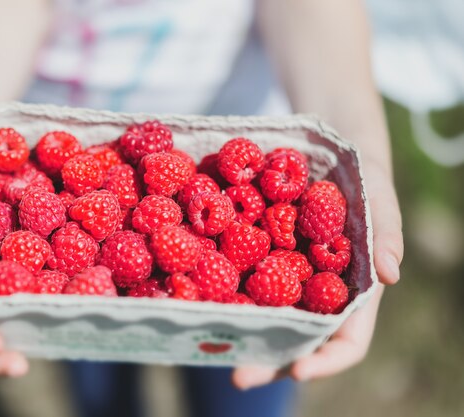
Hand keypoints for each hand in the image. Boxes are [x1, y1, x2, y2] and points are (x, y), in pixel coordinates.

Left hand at [232, 157, 402, 388]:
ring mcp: (281, 273)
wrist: (325, 145)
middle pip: (293, 337)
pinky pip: (235, 272)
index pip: (345, 338)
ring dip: (236, 331)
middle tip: (239, 376)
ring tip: (209, 343)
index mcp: (349, 289)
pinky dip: (216, 286)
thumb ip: (386, 232)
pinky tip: (193, 292)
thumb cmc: (361, 175)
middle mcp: (312, 290)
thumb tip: (393, 274)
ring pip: (260, 313)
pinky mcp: (253, 250)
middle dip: (267, 359)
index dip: (324, 360)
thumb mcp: (378, 197)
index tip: (296, 370)